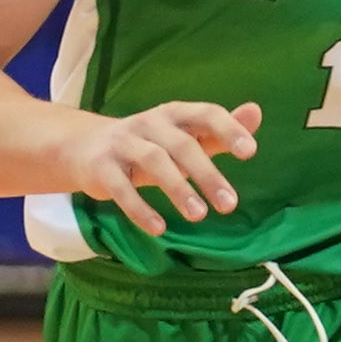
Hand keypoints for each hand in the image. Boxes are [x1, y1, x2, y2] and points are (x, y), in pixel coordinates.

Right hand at [64, 100, 258, 236]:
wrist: (84, 147)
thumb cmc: (148, 144)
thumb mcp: (182, 136)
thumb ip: (218, 132)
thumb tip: (256, 113)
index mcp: (174, 114)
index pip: (205, 113)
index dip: (228, 129)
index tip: (250, 152)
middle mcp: (149, 123)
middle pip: (182, 144)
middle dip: (207, 174)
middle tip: (230, 205)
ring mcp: (123, 143)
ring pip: (153, 161)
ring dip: (178, 189)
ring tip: (199, 216)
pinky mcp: (101, 167)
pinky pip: (121, 187)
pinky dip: (140, 208)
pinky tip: (159, 228)